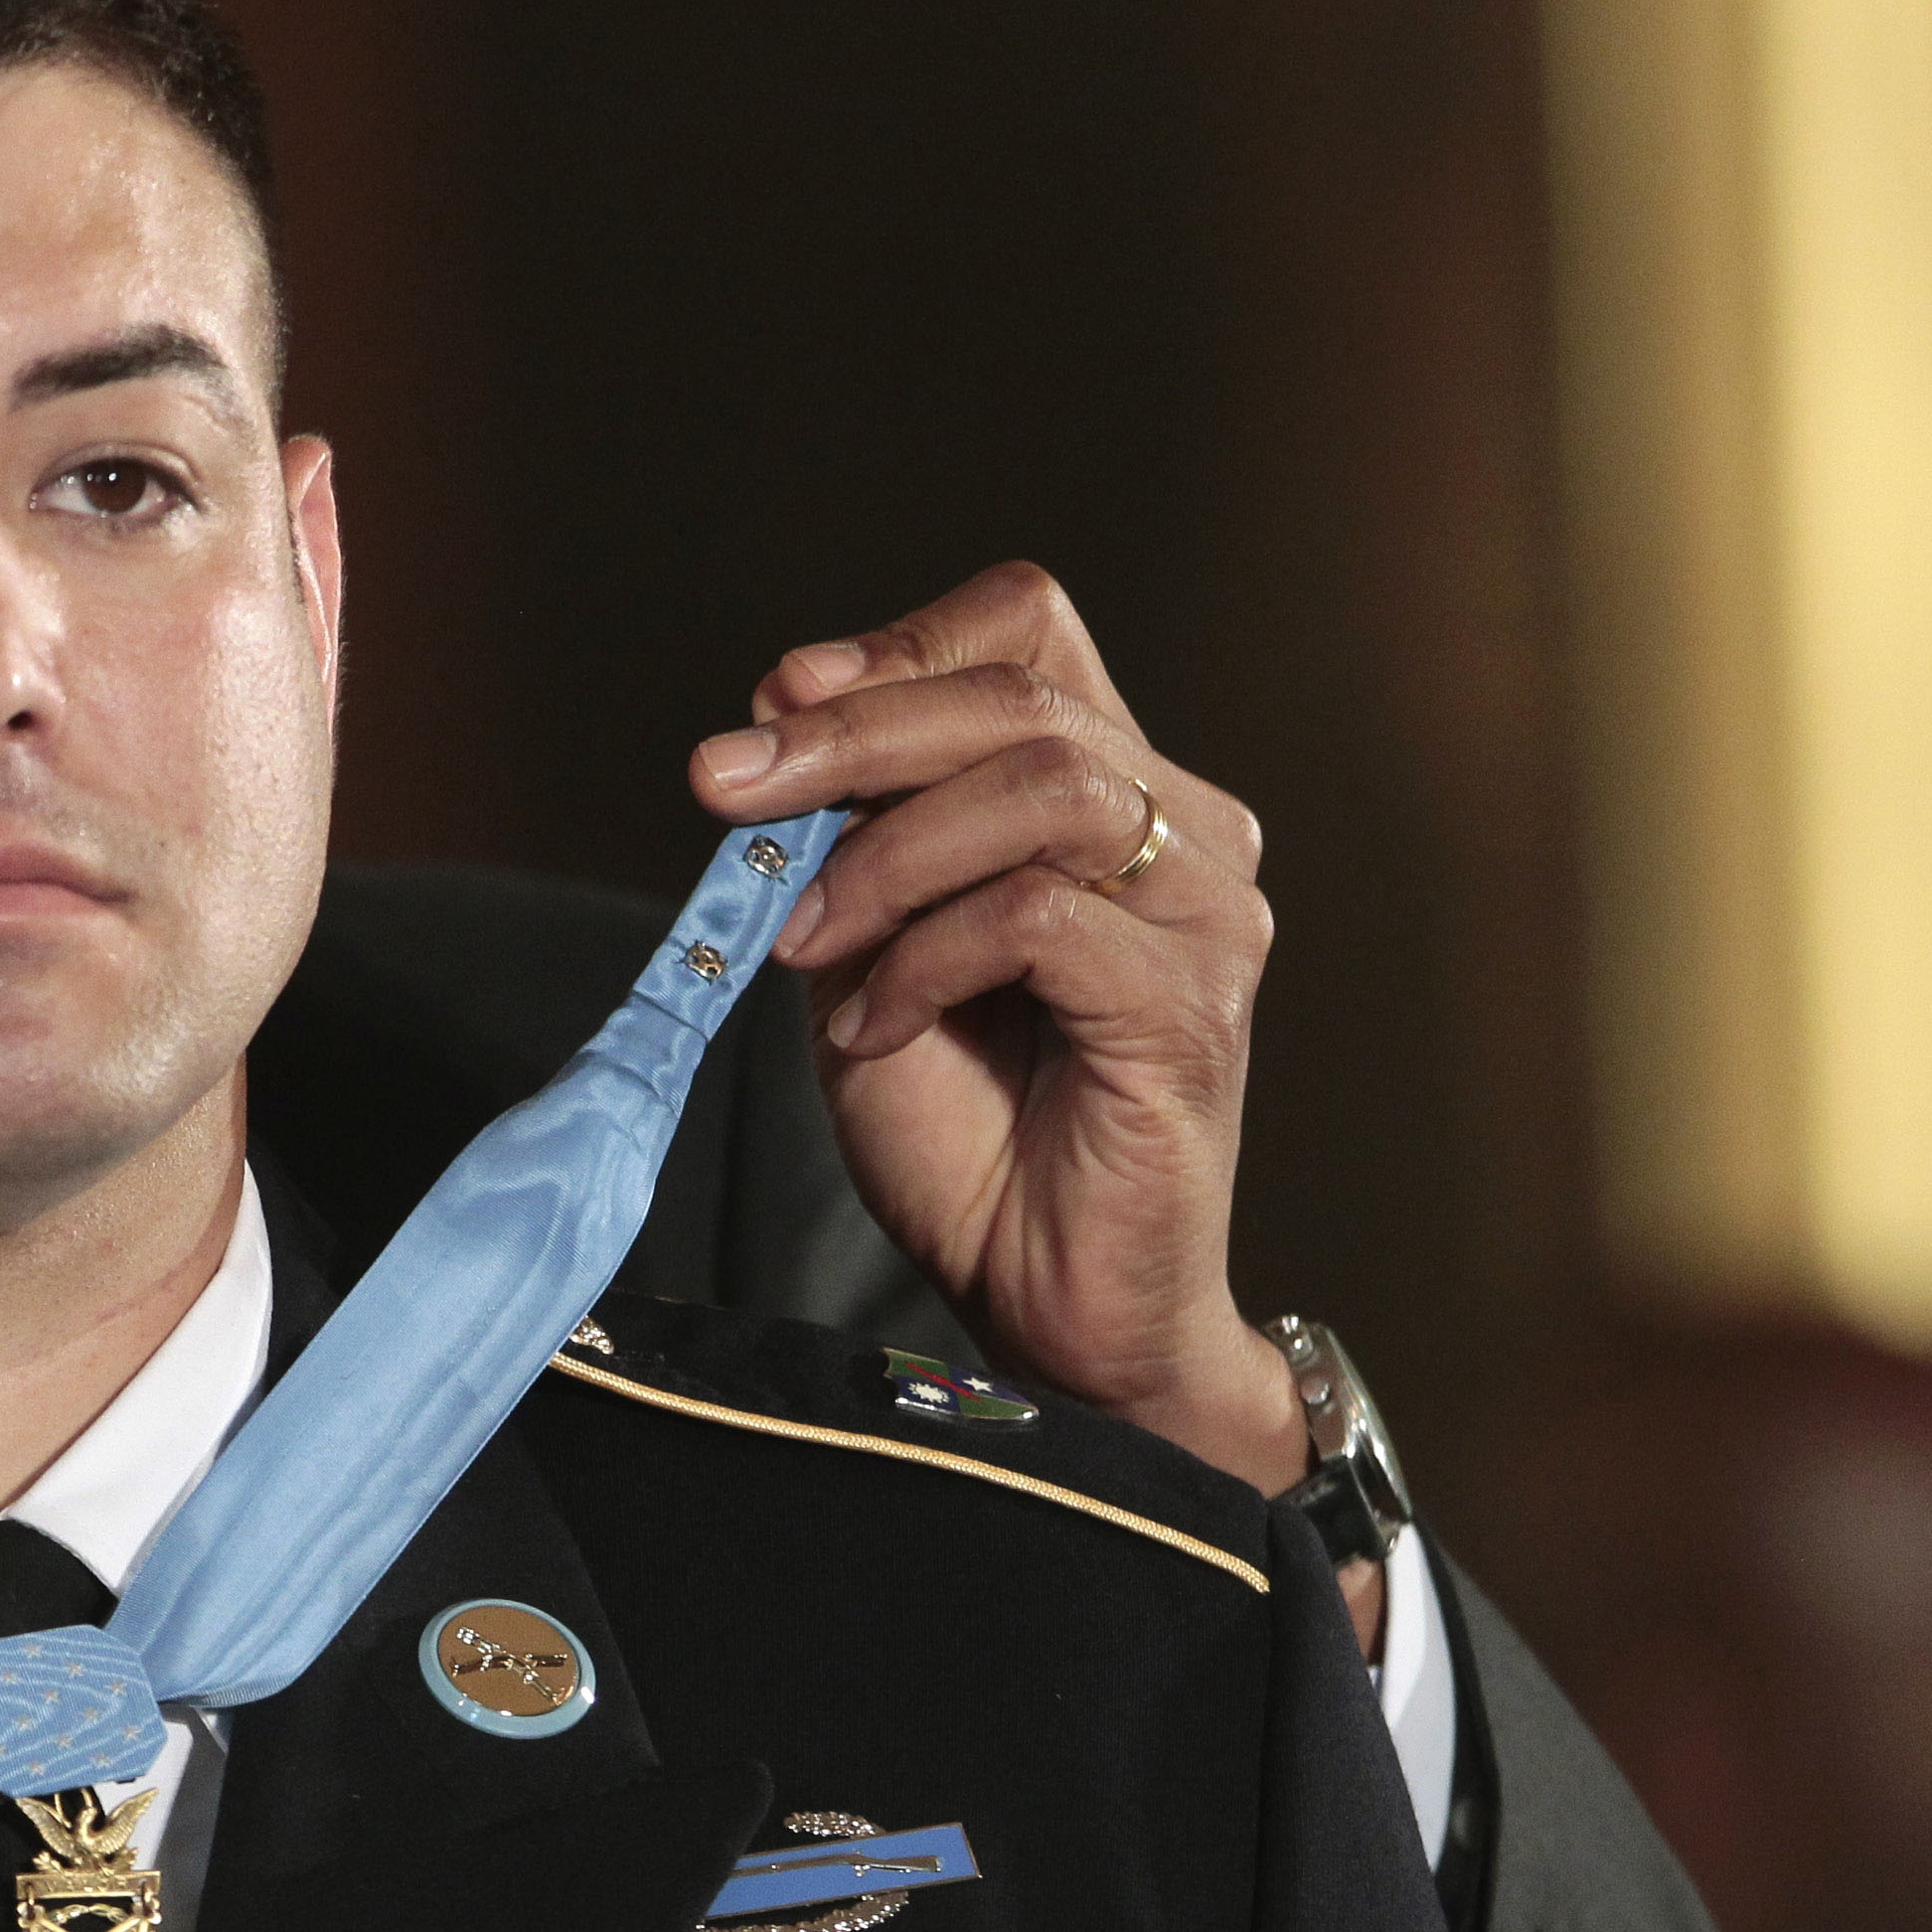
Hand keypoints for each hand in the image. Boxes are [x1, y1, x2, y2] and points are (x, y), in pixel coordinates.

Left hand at [687, 567, 1357, 1632]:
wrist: (1050, 1302)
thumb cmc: (969, 1134)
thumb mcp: (864, 952)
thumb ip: (843, 840)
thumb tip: (772, 718)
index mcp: (1118, 792)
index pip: (1030, 628)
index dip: (895, 646)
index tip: (772, 704)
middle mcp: (1188, 831)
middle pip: (1020, 695)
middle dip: (847, 734)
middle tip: (725, 787)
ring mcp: (1206, 914)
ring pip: (1041, 784)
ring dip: (884, 854)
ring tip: (806, 942)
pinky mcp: (1189, 1005)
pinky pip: (1038, 917)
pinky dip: (923, 959)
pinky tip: (875, 1028)